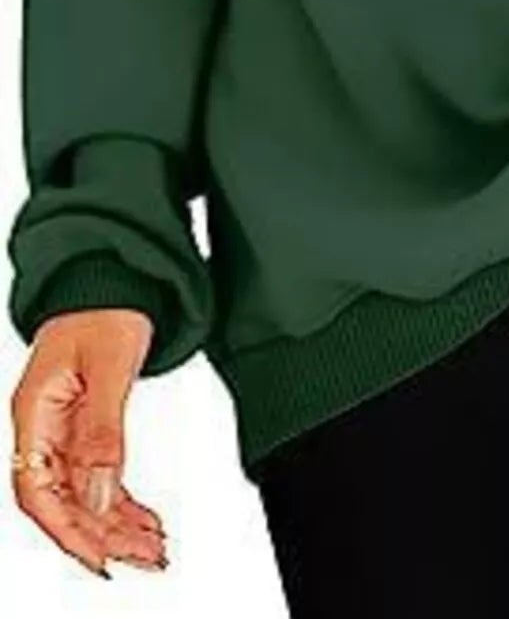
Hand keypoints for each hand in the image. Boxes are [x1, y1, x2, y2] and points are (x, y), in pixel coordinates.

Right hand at [10, 309, 166, 577]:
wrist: (113, 272)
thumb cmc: (105, 306)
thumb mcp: (109, 366)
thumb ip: (102, 431)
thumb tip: (100, 493)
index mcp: (34, 413)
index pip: (38, 491)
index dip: (67, 530)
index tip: (101, 556)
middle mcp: (43, 427)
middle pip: (62, 500)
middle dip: (101, 535)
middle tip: (144, 556)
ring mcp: (62, 428)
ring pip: (82, 494)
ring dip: (116, 524)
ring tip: (152, 546)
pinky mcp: (84, 425)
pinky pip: (96, 476)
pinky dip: (122, 501)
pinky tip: (144, 519)